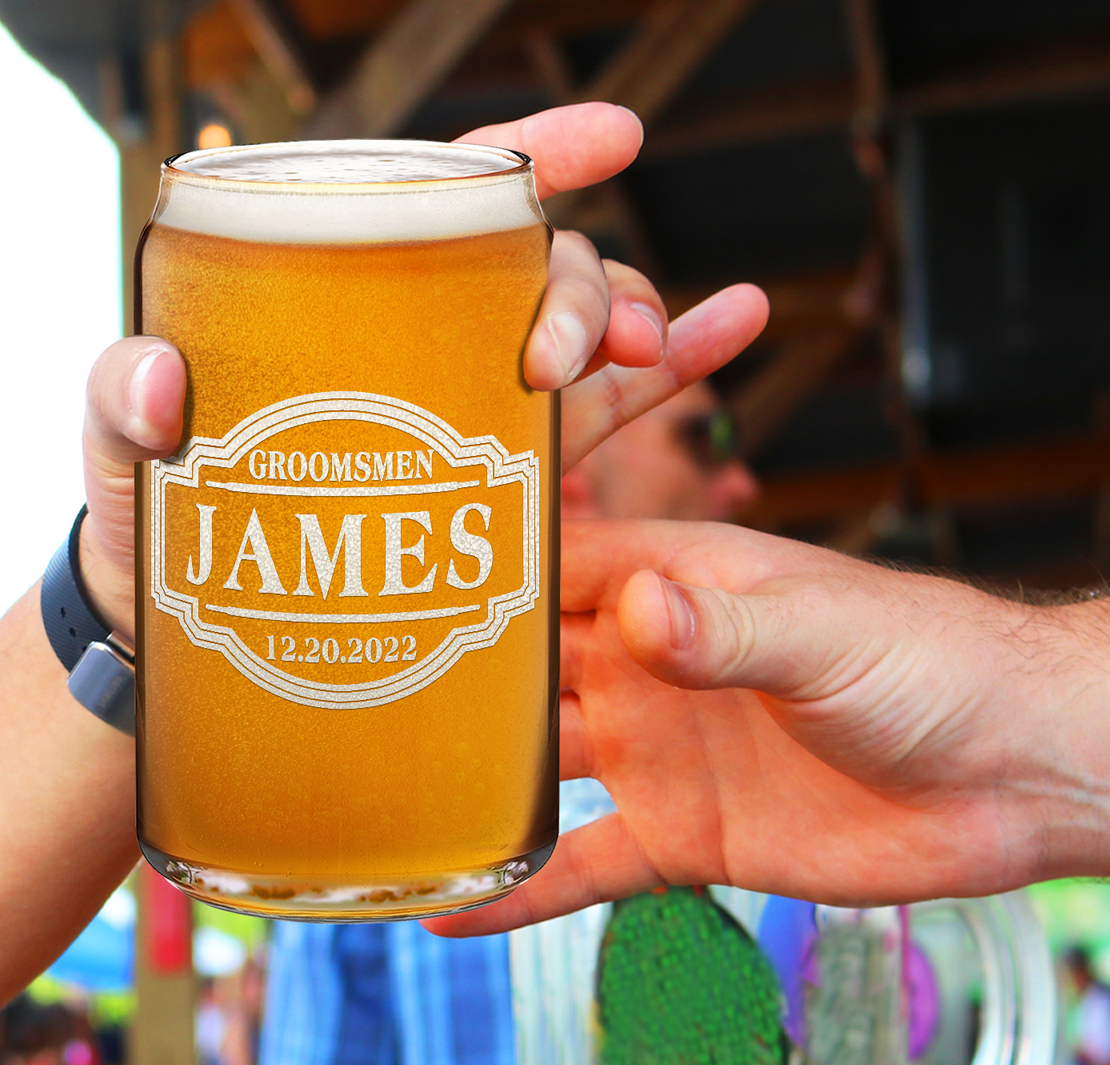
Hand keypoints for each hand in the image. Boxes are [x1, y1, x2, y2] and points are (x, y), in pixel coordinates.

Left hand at [76, 102, 767, 642]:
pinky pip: (610, 416)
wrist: (202, 626)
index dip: (533, 160)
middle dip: (581, 289)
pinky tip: (734, 328)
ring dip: (640, 327)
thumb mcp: (122, 453)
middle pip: (539, 273)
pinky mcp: (507, 479)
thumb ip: (121, 402)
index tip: (610, 140)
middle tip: (565, 356)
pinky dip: (677, 371)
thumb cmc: (157, 521)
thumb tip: (165, 380)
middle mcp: (430, 340)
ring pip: (587, 339)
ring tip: (656, 353)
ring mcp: (477, 407)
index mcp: (352, 302)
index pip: (447, 202)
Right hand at [429, 521, 1109, 935]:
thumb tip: (638, 609)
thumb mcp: (827, 632)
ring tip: (369, 801)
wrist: (1004, 770)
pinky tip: (453, 913)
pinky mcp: (684, 836)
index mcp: (676, 588)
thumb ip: (731, 627)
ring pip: (541, 766)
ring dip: (468, 784)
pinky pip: (587, 866)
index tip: (381, 575)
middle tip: (342, 694)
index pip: (553, 566)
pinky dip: (524, 888)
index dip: (475, 569)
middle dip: (447, 679)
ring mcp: (661, 751)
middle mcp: (651, 665)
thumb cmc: (925, 662)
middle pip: (526, 668)